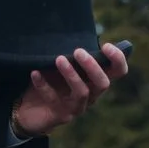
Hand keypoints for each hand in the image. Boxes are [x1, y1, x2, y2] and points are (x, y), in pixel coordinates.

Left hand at [12, 43, 128, 137]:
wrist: (30, 110)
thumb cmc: (51, 82)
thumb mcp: (64, 66)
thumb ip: (73, 55)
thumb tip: (74, 31)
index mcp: (95, 80)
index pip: (118, 71)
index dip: (118, 59)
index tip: (106, 46)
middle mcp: (91, 95)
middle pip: (103, 83)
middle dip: (93, 67)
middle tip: (78, 51)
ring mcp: (76, 107)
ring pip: (82, 92)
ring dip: (71, 75)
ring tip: (59, 59)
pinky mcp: (60, 115)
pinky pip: (53, 99)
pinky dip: (44, 85)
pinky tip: (35, 73)